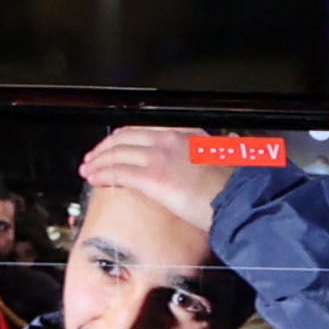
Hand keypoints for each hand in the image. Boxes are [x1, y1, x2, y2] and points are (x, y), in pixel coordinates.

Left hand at [75, 124, 240, 236]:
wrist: (240, 197)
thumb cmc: (236, 186)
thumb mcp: (225, 159)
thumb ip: (214, 153)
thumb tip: (221, 151)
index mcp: (186, 134)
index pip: (145, 131)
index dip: (124, 139)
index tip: (115, 147)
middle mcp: (170, 140)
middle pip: (125, 137)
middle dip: (105, 147)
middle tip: (93, 158)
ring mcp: (160, 156)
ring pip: (117, 153)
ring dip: (98, 161)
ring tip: (88, 169)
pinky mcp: (153, 178)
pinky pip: (118, 172)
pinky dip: (102, 174)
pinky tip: (94, 179)